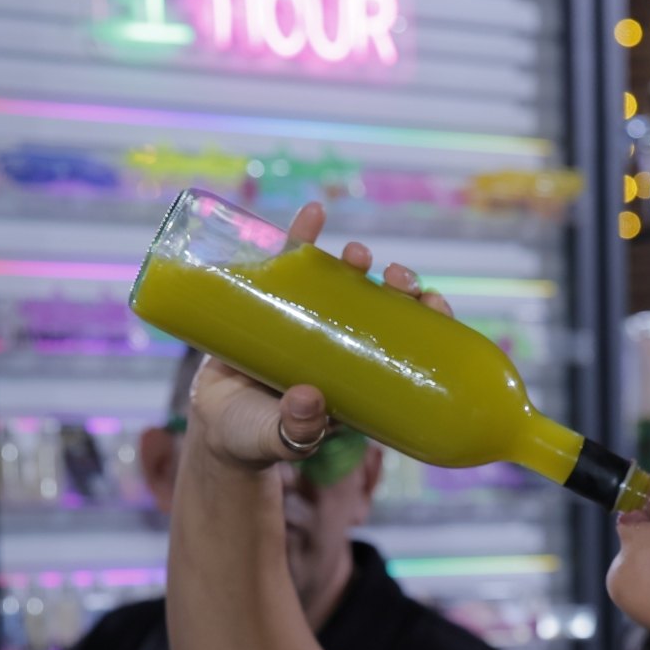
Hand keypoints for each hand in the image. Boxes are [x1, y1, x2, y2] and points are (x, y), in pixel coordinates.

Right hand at [183, 201, 454, 470]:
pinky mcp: (274, 304)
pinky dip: (302, 236)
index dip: (428, 321)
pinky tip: (314, 212)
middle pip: (383, 308)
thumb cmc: (255, 438)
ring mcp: (310, 322)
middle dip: (399, 287)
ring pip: (343, 283)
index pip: (409, 345)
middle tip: (397, 278)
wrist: (215, 426)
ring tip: (357, 253)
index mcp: (362, 377)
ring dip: (356, 262)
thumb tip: (310, 400)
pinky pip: (290, 265)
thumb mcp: (277, 438)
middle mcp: (343, 345)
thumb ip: (294, 428)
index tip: (435, 304)